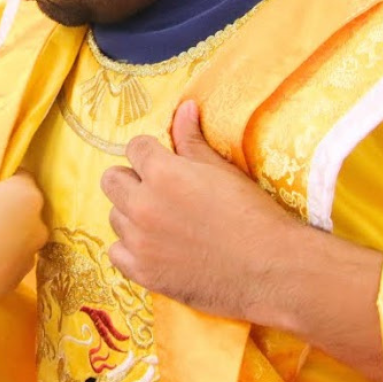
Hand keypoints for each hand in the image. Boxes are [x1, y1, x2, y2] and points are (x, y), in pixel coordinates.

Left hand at [101, 101, 304, 323]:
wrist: (271, 269)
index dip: (150, 153)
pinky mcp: (143, 273)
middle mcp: (143, 205)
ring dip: (131, 215)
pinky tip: (155, 247)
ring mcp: (140, 242)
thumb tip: (184, 108)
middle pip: (112, 180)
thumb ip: (192, 140)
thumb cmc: (252, 215)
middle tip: (159, 191)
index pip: (134, 147)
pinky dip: (131, 249)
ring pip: (114, 216)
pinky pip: (116, 252)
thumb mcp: (222, 170)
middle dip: (132, 180)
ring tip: (163, 221)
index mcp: (162, 173)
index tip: (163, 162)